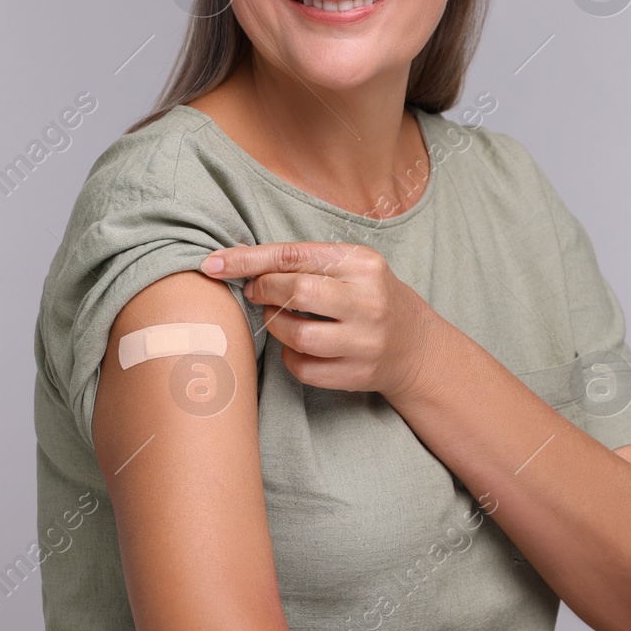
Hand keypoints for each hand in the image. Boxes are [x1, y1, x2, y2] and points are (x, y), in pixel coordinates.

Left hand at [199, 241, 440, 401]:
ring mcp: (365, 341)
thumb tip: (241, 261)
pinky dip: (289, 356)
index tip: (214, 264)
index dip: (248, 260)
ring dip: (274, 325)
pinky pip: (303, 368)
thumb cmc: (369, 298)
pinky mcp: (358, 375)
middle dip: (263, 291)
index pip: (295, 256)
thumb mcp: (352, 268)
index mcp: (363, 265)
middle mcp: (368, 301)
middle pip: (297, 292)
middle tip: (254, 293)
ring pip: (297, 335)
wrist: (415, 347)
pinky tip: (296, 346)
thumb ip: (306, 262)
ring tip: (277, 318)